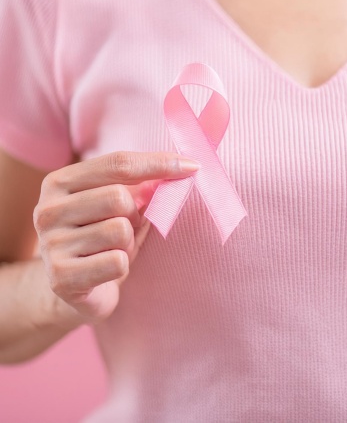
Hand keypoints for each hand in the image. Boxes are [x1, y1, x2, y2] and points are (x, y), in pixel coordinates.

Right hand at [33, 151, 199, 323]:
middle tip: (125, 229)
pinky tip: (106, 270)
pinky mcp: (60, 278)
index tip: (193, 166)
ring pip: (120, 230)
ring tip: (113, 250)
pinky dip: (122, 266)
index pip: (118, 163)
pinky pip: (117, 262)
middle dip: (135, 215)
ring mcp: (50, 245)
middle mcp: (46, 210)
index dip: (159, 163)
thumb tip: (184, 167)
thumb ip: (141, 184)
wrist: (71, 290)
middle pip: (119, 197)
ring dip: (128, 243)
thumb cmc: (102, 238)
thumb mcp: (118, 205)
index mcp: (59, 182)